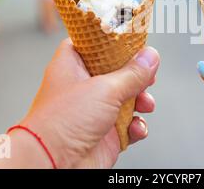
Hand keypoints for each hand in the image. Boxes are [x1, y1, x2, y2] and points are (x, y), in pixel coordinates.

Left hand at [19, 39, 159, 167]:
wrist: (53, 164)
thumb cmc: (61, 123)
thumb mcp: (105, 89)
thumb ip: (132, 73)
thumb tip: (150, 57)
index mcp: (73, 66)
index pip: (91, 43)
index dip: (111, 40)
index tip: (132, 39)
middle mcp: (83, 87)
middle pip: (116, 71)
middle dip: (136, 75)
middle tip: (147, 75)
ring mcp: (94, 111)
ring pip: (126, 98)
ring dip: (141, 101)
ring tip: (145, 104)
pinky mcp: (105, 133)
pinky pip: (128, 125)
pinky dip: (136, 126)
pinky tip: (136, 127)